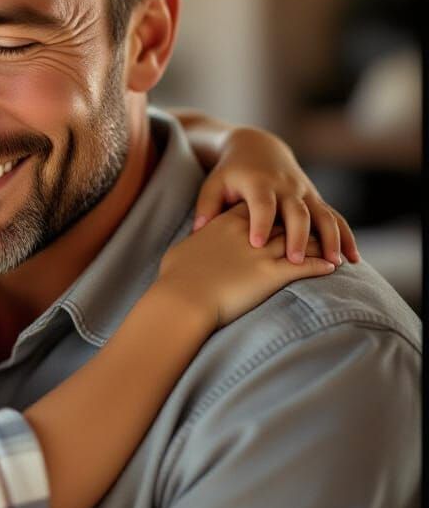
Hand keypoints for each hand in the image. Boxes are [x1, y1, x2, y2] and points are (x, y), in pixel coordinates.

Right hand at [159, 204, 336, 330]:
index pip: (256, 210)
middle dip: (299, 225)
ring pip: (298, 241)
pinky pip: (303, 266)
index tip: (279, 214)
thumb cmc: (175, 276)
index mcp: (226, 224)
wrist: (183, 297)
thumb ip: (195, 243)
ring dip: (318, 244)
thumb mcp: (182, 251)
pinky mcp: (271, 274)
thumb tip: (193, 244)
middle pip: (281, 222)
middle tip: (314, 228)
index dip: (270, 212)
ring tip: (331, 248)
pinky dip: (320, 265)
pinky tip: (332, 267)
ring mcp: (262, 253)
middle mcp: (249, 233)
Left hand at [191, 126, 358, 265]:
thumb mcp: (214, 184)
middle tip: (295, 261)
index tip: (256, 244)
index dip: (259, 222)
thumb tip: (197, 232)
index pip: (260, 203)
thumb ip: (207, 206)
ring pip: (323, 214)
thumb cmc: (230, 172)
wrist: (258, 147)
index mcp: (258, 183)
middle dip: (297, 235)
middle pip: (296, 211)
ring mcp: (304, 192)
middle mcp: (285, 187)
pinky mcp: (315, 199)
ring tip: (335, 263)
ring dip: (331, 238)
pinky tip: (353, 259)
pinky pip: (335, 217)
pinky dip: (346, 236)